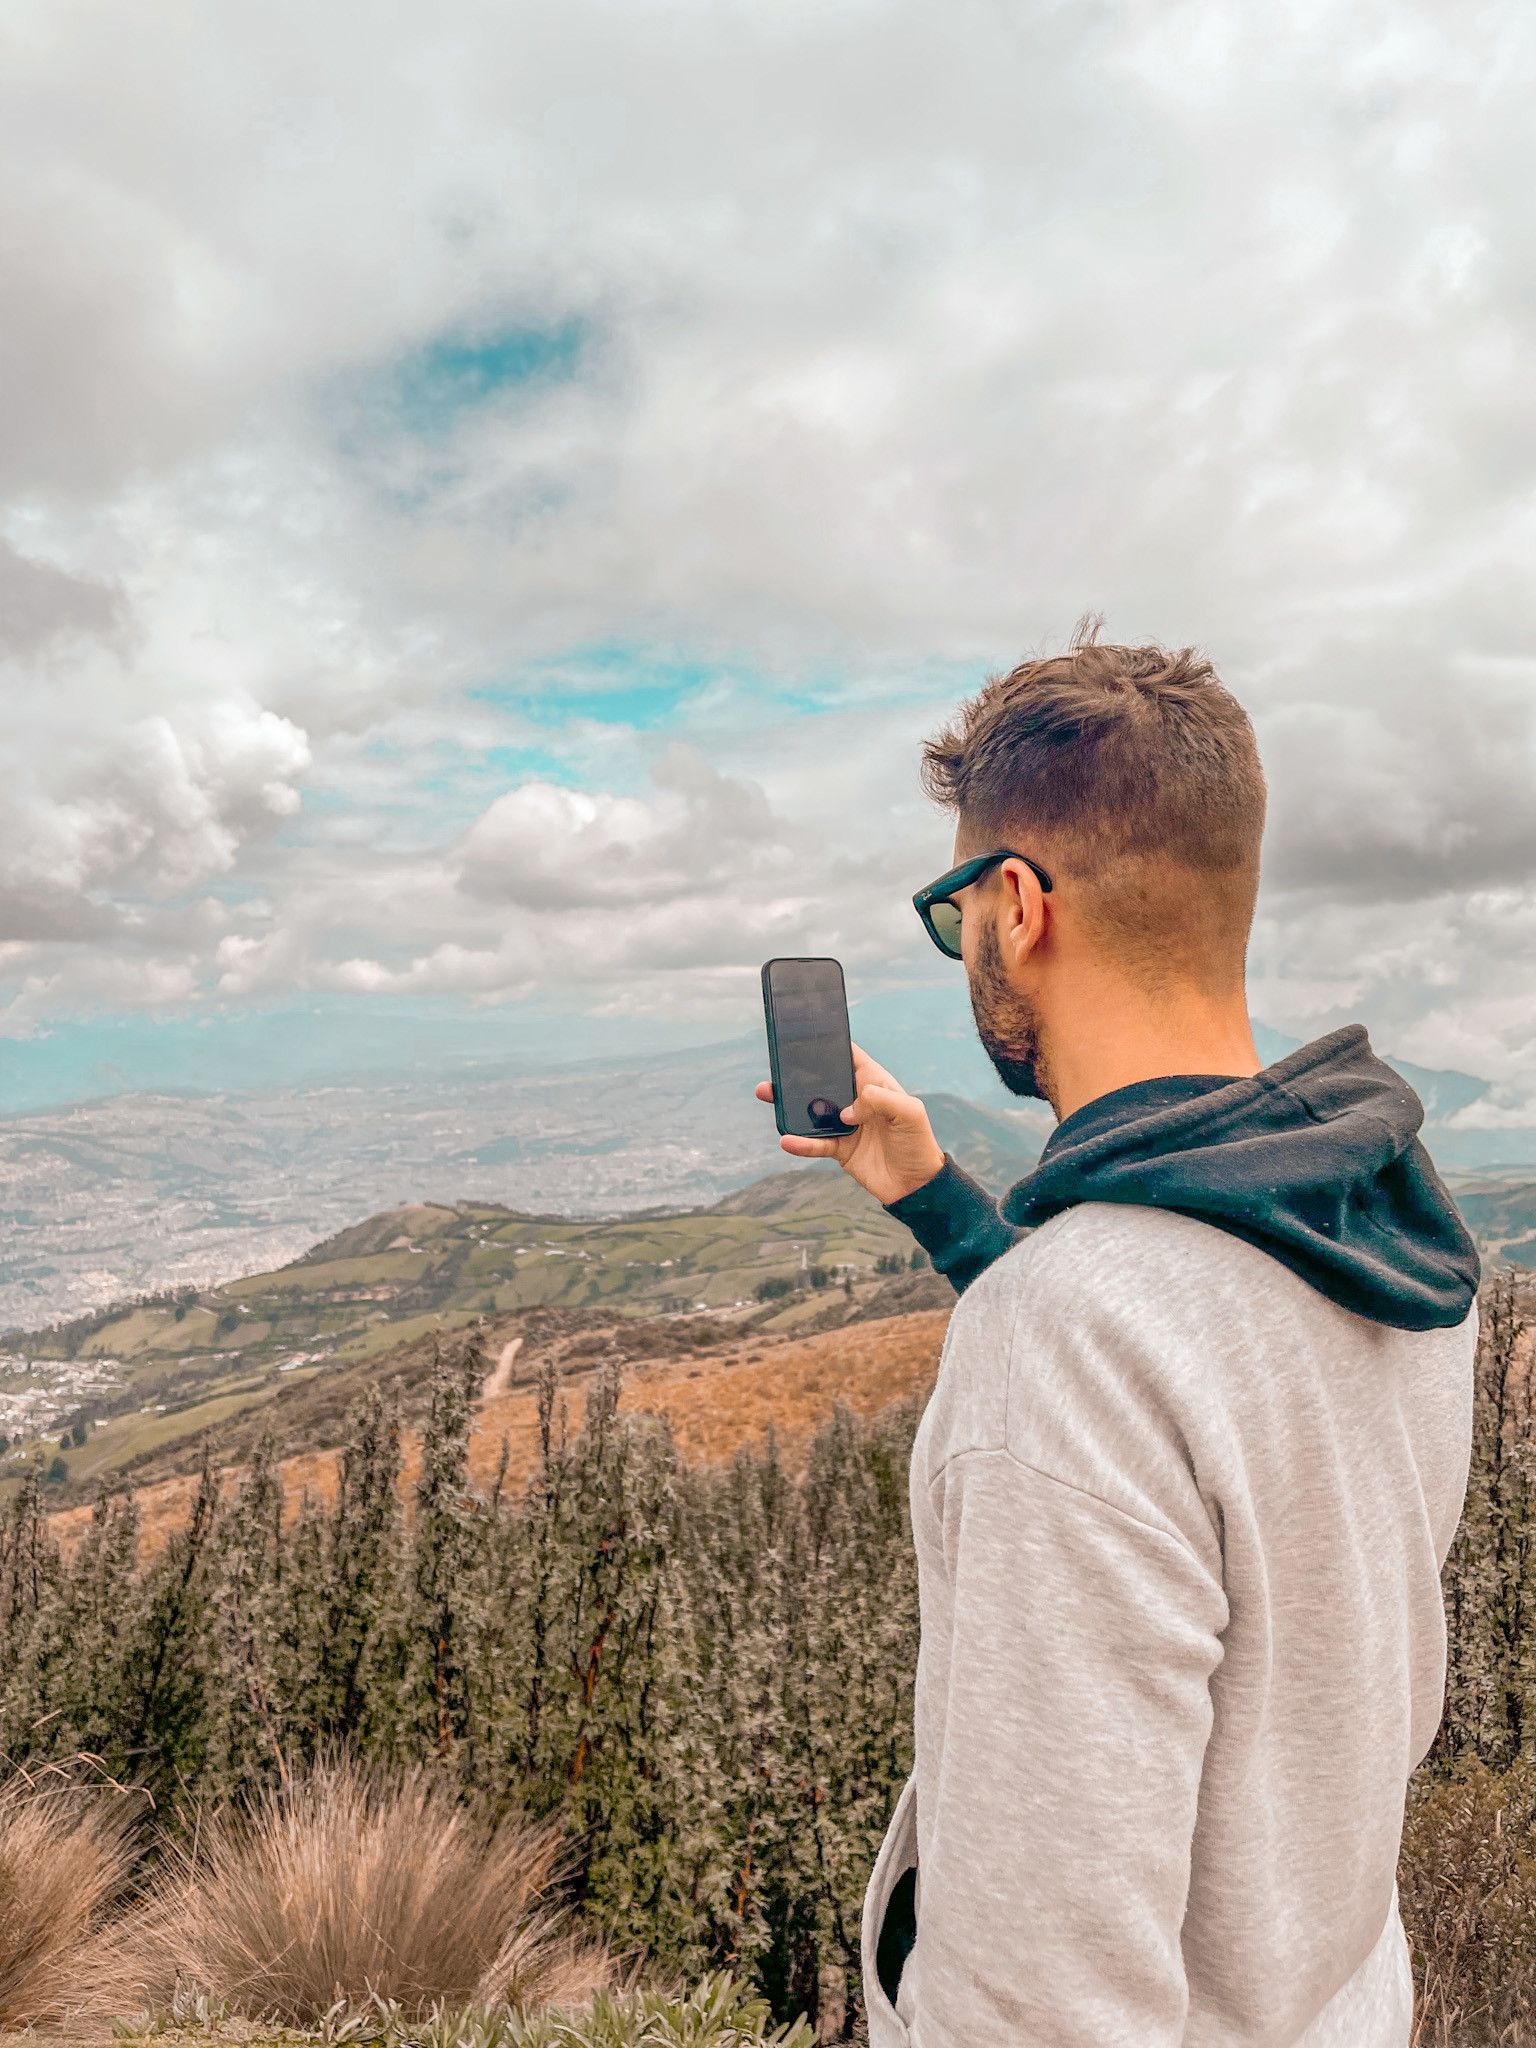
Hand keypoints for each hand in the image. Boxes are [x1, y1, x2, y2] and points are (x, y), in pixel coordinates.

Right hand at [755, 1040, 946, 1207]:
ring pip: (812, 1111)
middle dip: (799, 1075)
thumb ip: (879, 1099)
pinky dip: (801, 1142)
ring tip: (767, 1094)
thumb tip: (845, 1111)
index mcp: (875, 1084)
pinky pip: (815, 1143)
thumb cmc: (919, 1142)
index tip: (807, 1037)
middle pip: (823, 1082)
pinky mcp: (840, 1149)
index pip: (851, 1058)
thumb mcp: (909, 1112)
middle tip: (777, 1068)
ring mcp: (846, 1125)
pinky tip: (787, 1140)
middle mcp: (858, 1101)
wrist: (917, 1185)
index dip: (832, 1046)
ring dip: (790, 1104)